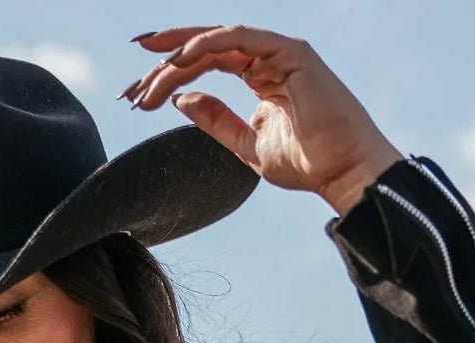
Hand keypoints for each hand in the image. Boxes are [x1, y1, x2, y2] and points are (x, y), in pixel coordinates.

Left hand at [122, 25, 403, 214]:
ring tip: (148, 75)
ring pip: (217, 40)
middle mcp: (268, 57)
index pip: (207, 62)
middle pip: (206, 47)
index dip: (170, 71)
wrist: (342, 171)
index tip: (137, 92)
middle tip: (132, 84)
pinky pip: (239, 38)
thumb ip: (215, 119)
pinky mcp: (290, 51)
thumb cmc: (306, 162)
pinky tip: (180, 58)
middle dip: (165, 60)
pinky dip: (207, 44)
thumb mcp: (245, 143)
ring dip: (178, 55)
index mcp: (260, 75)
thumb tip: (180, 98)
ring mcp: (279, 50)